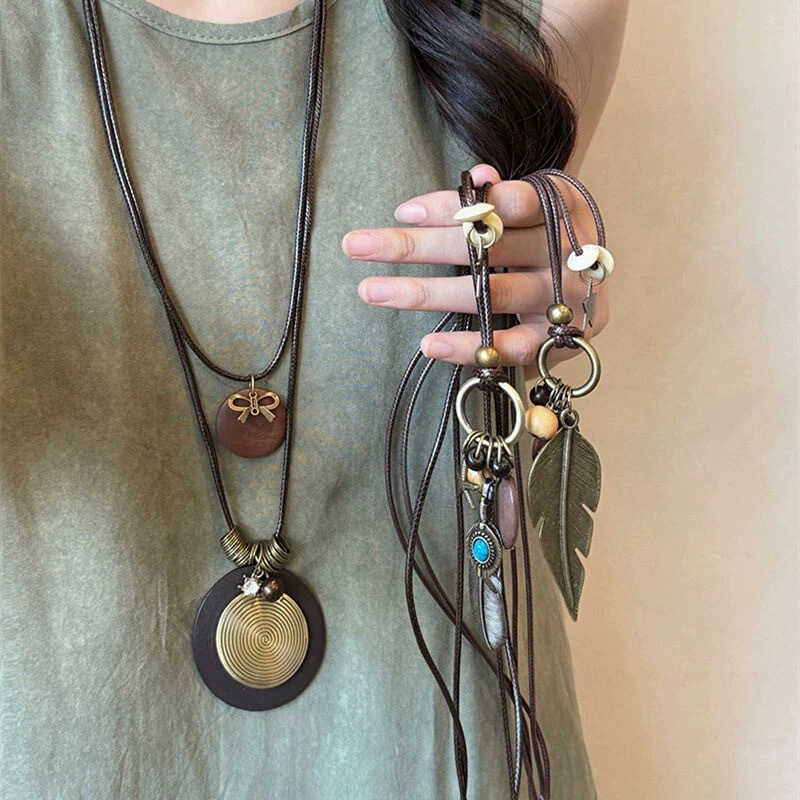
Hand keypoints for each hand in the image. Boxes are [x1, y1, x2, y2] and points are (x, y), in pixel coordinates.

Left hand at [342, 164, 608, 366]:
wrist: (595, 287)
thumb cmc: (547, 239)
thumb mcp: (532, 207)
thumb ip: (502, 194)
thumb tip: (478, 175)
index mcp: (562, 207)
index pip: (504, 202)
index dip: (453, 207)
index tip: (402, 212)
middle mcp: (569, 251)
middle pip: (487, 246)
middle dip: (418, 246)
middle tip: (356, 246)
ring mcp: (565, 299)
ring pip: (490, 295)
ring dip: (426, 293)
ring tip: (371, 291)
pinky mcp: (561, 341)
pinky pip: (511, 348)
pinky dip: (469, 347)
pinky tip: (427, 344)